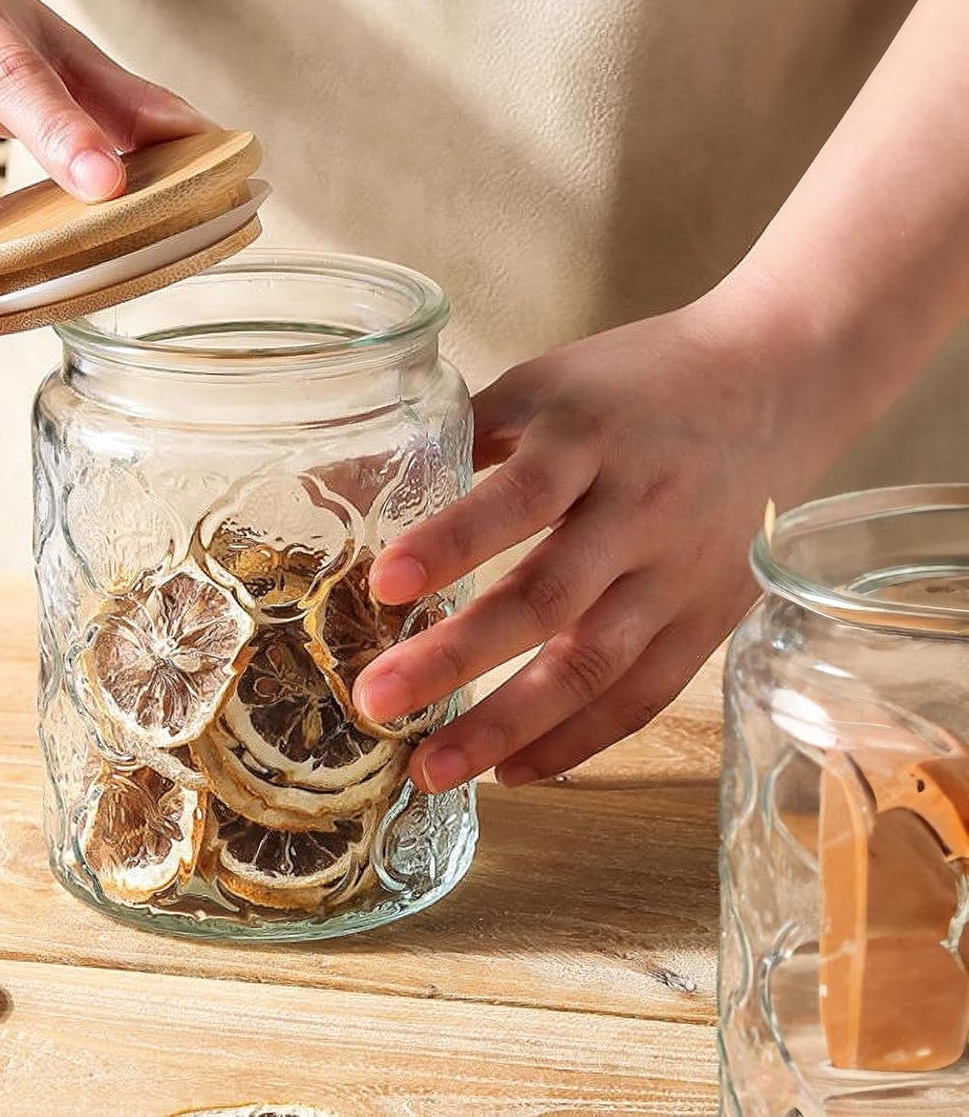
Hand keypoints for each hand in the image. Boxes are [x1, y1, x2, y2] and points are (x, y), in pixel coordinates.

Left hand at [354, 290, 842, 790]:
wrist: (779, 382)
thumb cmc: (641, 382)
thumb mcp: (552, 380)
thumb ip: (472, 431)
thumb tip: (373, 482)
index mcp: (590, 438)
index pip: (522, 495)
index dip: (453, 540)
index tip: (383, 583)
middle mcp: (639, 510)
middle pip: (548, 598)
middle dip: (456, 659)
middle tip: (377, 702)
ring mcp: (679, 573)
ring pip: (593, 666)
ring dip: (508, 726)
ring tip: (432, 770)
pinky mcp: (707, 620)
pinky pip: (641, 696)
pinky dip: (576, 741)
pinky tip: (513, 771)